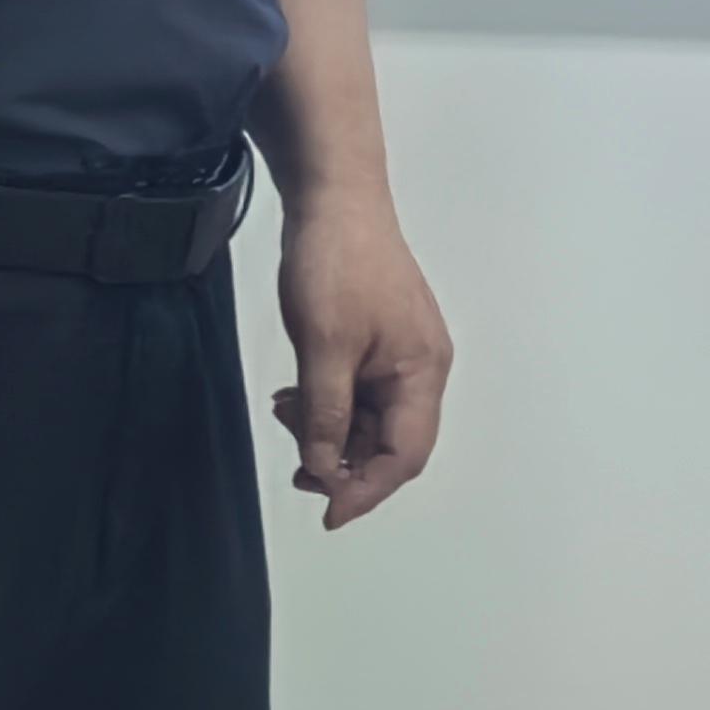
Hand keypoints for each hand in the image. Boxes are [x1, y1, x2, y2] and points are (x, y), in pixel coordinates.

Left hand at [271, 192, 451, 527]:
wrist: (335, 197)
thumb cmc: (337, 262)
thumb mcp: (324, 347)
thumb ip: (325, 415)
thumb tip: (322, 469)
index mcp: (422, 370)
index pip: (404, 455)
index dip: (366, 490)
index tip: (326, 512)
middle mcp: (421, 366)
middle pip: (391, 442)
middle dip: (344, 462)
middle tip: (296, 468)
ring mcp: (401, 351)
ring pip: (372, 419)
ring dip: (330, 432)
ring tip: (287, 414)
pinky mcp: (379, 338)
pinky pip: (360, 392)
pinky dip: (329, 405)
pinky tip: (296, 396)